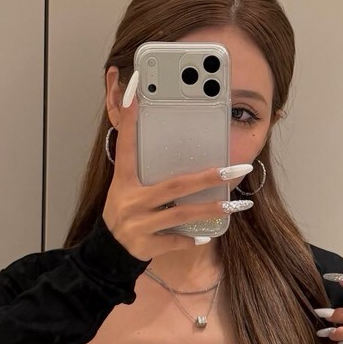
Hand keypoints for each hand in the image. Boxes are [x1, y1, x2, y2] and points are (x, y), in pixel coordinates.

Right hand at [101, 69, 252, 261]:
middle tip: (235, 169)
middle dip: (207, 177)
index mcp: (124, 180)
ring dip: (209, 210)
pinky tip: (206, 237)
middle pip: (174, 185)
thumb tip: (163, 140)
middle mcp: (130, 200)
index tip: (135, 91)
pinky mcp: (144, 246)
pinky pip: (174, 241)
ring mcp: (137, 224)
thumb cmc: (124, 211)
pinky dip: (190, 240)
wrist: (107, 252)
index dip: (129, 118)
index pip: (127, 144)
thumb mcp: (125, 187)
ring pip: (180, 215)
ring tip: (233, 205)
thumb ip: (142, 167)